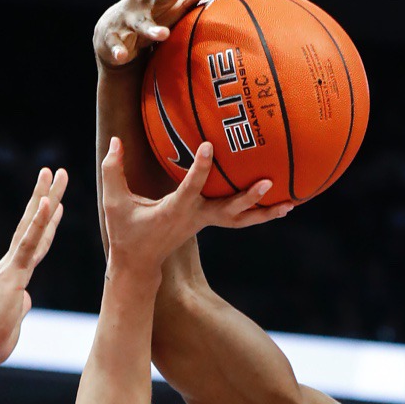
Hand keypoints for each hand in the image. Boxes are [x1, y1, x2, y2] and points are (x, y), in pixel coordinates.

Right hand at [0, 168, 67, 370]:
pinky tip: (48, 203)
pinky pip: (27, 244)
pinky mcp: (12, 274)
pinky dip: (38, 223)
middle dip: (46, 197)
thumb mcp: (13, 319)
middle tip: (56, 172)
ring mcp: (11, 266)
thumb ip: (19, 306)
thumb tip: (24, 300)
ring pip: (31, 225)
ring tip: (53, 173)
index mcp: (15, 274)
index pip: (36, 242)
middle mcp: (12, 264)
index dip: (47, 222)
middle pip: (34, 224)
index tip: (56, 202)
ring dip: (44, 197)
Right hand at [94, 0, 240, 69]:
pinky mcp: (112, 39)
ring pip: (140, 24)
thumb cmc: (155, 16)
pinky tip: (122, 56)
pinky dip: (118, 51)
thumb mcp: (179, 4)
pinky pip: (116, 45)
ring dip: (150, 29)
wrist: (111, 34)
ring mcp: (128, 20)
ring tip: (163, 35)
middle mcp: (146, 1)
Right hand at [101, 137, 290, 273]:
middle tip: (267, 183)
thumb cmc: (125, 231)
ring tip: (290, 204)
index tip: (209, 146)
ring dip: (264, 213)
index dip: (201, 168)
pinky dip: (258, 212)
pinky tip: (280, 202)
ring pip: (240, 219)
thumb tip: (116, 140)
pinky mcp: (208, 221)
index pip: (192, 188)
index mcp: (176, 212)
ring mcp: (204, 222)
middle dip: (248, 199)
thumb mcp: (114, 202)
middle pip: (228, 211)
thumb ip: (113, 170)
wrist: (138, 262)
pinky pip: (238, 217)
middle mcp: (195, 218)